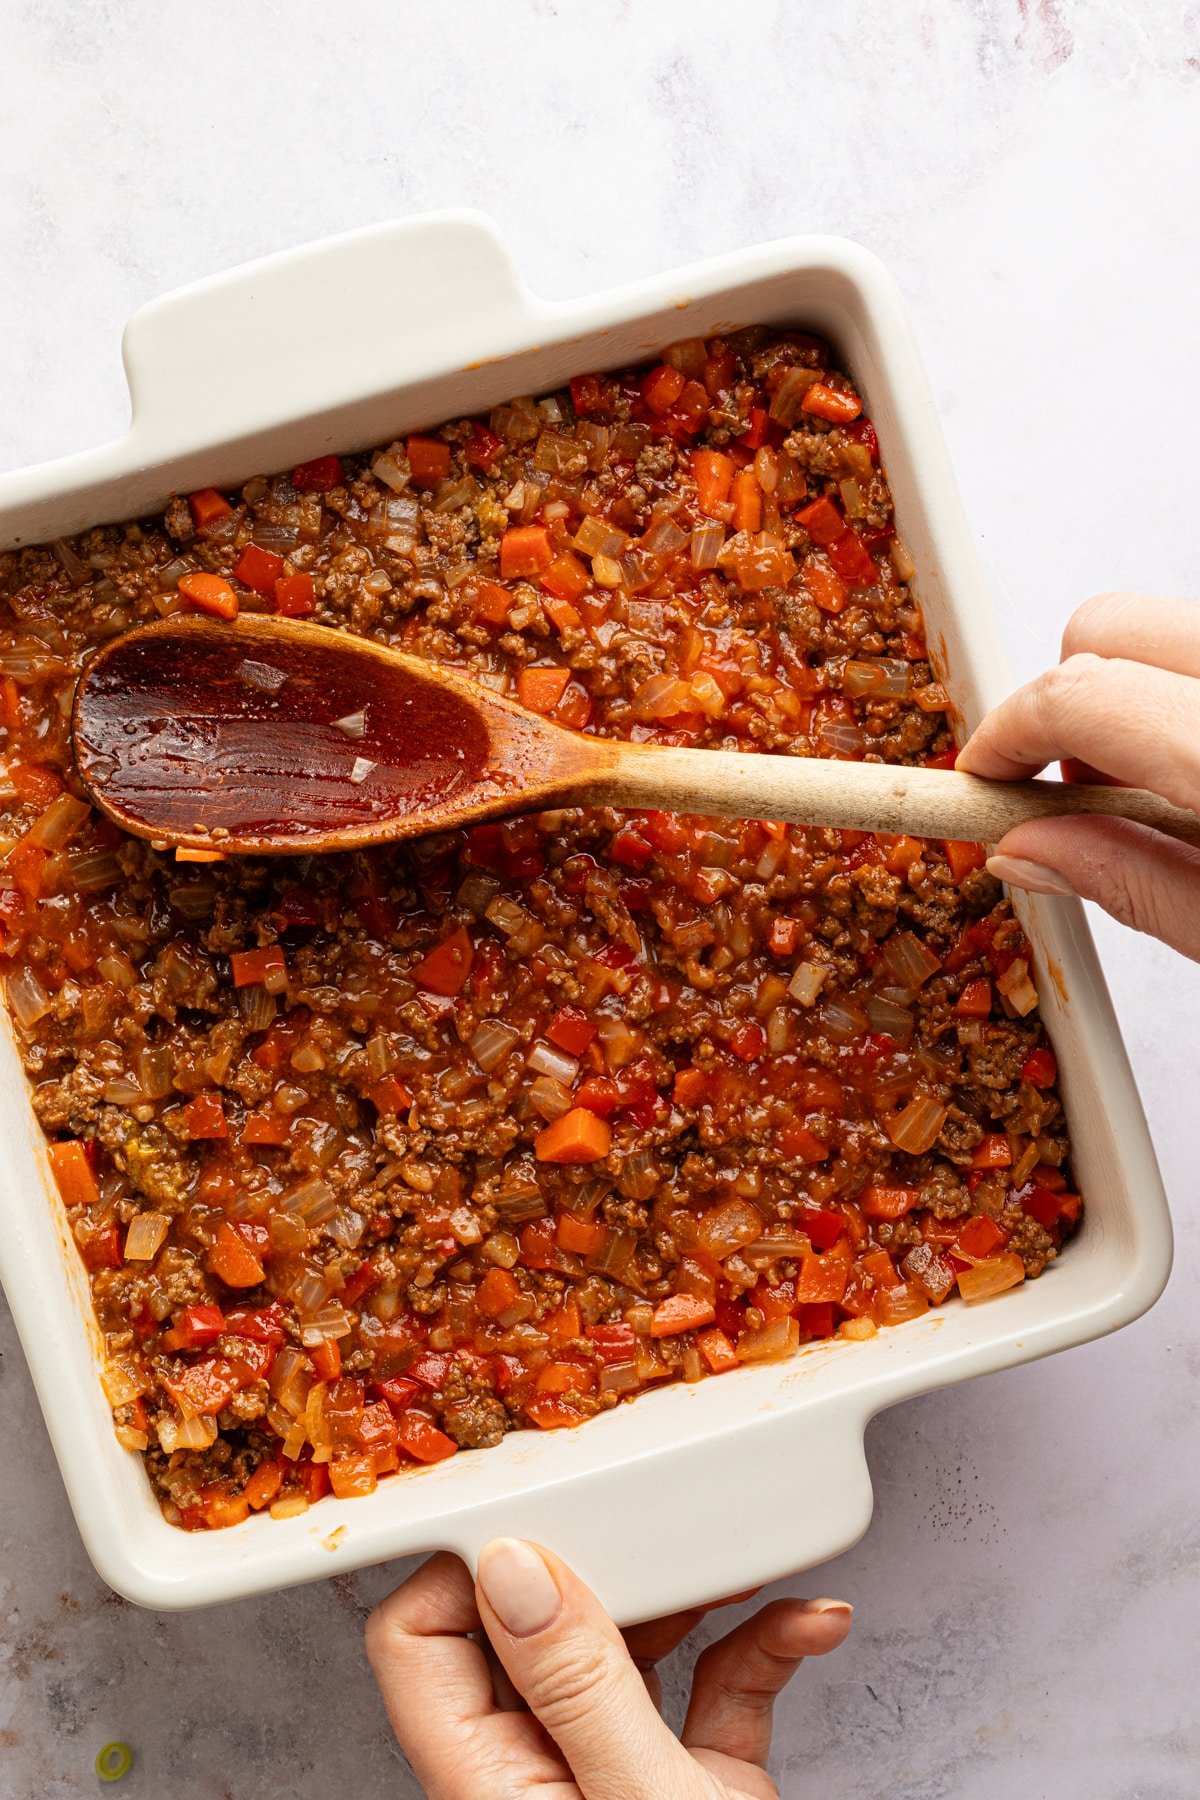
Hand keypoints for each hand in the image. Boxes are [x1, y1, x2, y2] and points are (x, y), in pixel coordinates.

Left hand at [365, 1539, 851, 1798]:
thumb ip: (578, 1687)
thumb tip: (511, 1566)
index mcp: (489, 1785)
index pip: (418, 1644)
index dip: (458, 1565)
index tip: (528, 1502)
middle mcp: (542, 1774)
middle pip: (527, 1626)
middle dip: (595, 1556)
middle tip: (644, 1506)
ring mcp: (619, 1778)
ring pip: (625, 1646)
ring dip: (692, 1591)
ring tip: (740, 1549)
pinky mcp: (695, 1791)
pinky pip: (714, 1693)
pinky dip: (762, 1648)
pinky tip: (813, 1623)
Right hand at [958, 591, 1199, 958]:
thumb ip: (1130, 884)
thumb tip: (1027, 850)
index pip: (1079, 698)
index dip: (1007, 738)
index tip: (984, 781)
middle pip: (1108, 628)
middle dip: (1064, 699)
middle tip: (1069, 792)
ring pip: (1164, 633)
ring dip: (1130, 698)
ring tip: (1157, 795)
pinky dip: (1181, 700)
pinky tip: (1198, 776)